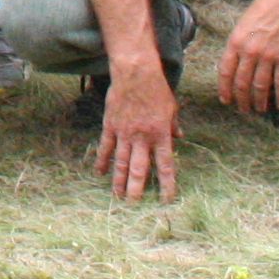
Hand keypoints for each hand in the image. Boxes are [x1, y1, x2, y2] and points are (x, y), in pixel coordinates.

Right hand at [97, 64, 181, 201]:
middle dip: (137, 189)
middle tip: (134, 206)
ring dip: (119, 181)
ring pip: (121, 162)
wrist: (135, 72)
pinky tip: (99, 173)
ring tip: (117, 197)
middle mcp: (143, 137)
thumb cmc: (156, 88)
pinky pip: (106, 147)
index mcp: (161, 135)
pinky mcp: (111, 125)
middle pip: (139, 169)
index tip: (167, 199)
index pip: (165, 165)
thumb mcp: (172, 108)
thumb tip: (179, 138)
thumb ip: (174, 126)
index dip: (166, 184)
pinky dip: (102, 161)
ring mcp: (125, 133)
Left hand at [214, 0, 278, 115]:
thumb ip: (237, 46)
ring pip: (261, 86)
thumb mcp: (241, 26)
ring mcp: (268, 56)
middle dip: (242, 100)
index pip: (226, 72)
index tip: (226, 100)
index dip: (225, 89)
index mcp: (235, 42)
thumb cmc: (262, 9)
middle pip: (242, 83)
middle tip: (244, 109)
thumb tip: (234, 66)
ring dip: (260, 101)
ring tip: (260, 109)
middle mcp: (249, 51)